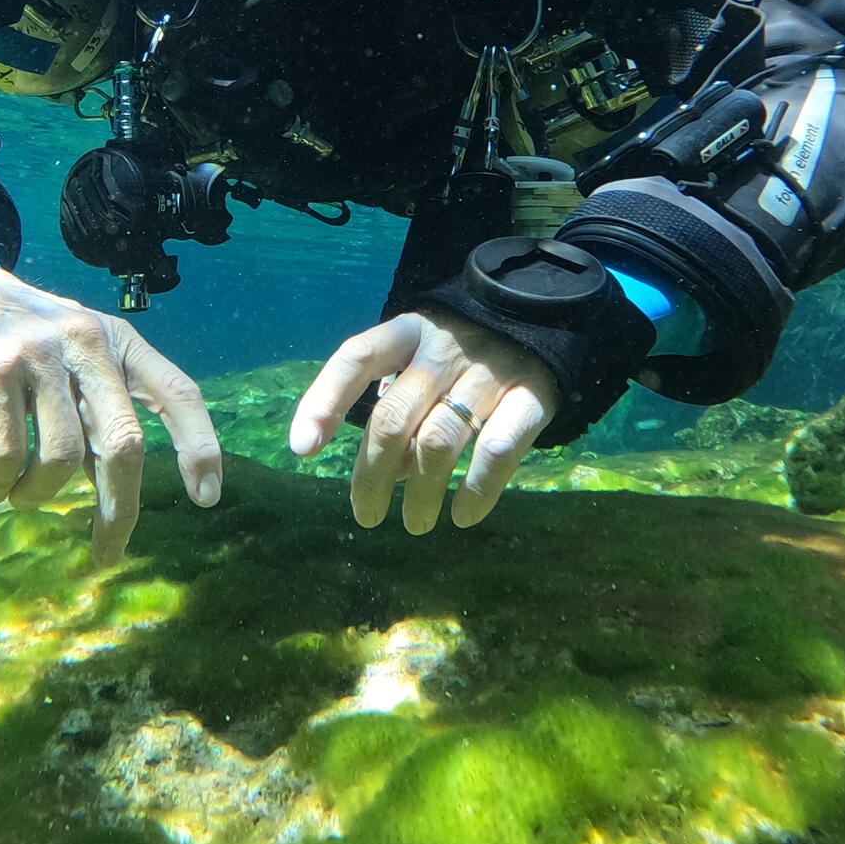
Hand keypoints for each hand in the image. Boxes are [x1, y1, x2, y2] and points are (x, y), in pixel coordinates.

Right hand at [0, 268, 221, 563]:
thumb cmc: (28, 338)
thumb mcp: (80, 355)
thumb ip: (103, 409)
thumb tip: (119, 494)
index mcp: (120, 341)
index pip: (177, 392)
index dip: (199, 444)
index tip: (208, 496)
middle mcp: (88, 343)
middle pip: (123, 441)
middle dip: (118, 509)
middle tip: (108, 551)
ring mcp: (39, 354)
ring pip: (62, 455)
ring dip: (40, 494)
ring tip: (22, 497)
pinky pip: (6, 452)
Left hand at [290, 308, 558, 532]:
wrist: (542, 320)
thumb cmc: (462, 354)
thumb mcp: (421, 361)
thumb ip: (396, 408)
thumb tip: (385, 473)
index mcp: (408, 331)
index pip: (357, 358)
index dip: (325, 401)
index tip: (302, 449)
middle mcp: (443, 349)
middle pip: (393, 417)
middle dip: (372, 474)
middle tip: (366, 515)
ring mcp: (489, 371)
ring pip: (439, 441)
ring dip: (421, 493)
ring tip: (415, 523)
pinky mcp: (532, 396)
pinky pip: (497, 450)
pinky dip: (477, 490)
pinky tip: (463, 516)